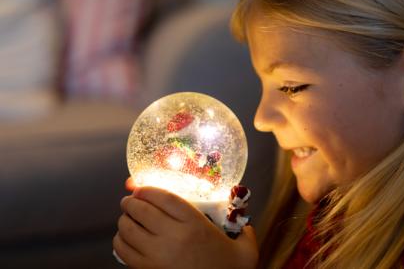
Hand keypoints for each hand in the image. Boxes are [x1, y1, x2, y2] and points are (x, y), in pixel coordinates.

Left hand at [113, 187, 257, 268]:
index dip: (148, 188)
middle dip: (131, 201)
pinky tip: (126, 238)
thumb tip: (240, 214)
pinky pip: (122, 249)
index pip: (164, 196)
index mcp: (196, 225)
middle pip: (141, 209)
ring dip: (125, 219)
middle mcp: (174, 237)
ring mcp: (157, 255)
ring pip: (128, 228)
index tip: (142, 187)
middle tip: (130, 200)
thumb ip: (243, 227)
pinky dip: (120, 240)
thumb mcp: (244, 248)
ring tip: (127, 218)